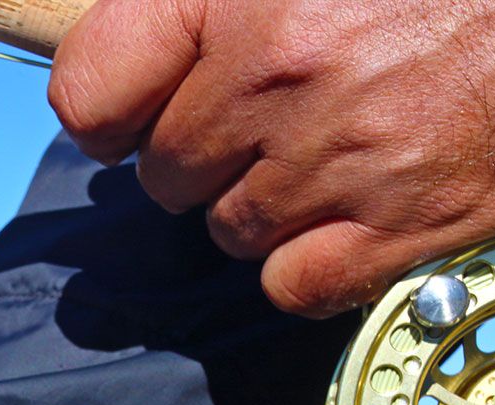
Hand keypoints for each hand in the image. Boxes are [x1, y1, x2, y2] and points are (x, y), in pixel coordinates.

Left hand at [48, 0, 494, 315]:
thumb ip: (225, 8)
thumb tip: (150, 76)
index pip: (90, 90)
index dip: (107, 119)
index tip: (137, 122)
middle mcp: (279, 73)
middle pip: (167, 177)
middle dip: (211, 164)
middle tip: (280, 132)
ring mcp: (341, 156)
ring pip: (232, 235)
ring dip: (271, 214)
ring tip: (344, 162)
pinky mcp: (404, 227)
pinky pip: (294, 286)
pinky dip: (314, 268)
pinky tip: (363, 221)